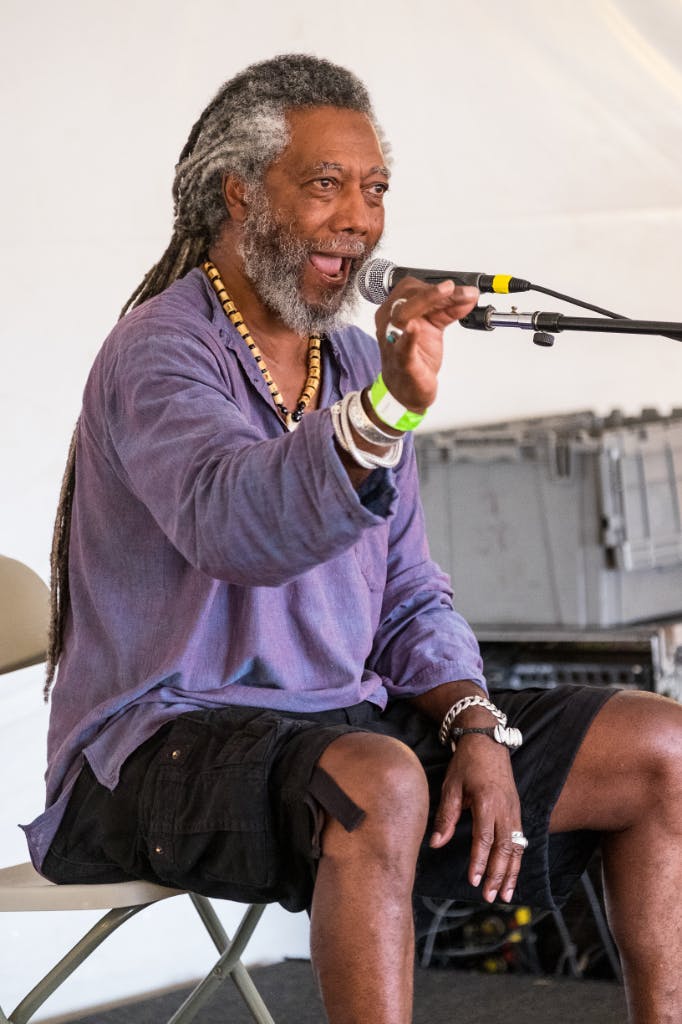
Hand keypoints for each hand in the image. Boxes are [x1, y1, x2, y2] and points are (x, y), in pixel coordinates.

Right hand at [375, 278, 478, 412]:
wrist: (408, 389)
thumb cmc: (417, 356)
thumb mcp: (435, 326)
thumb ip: (450, 309)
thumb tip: (469, 295)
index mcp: (395, 310)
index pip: (413, 289)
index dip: (436, 286)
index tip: (461, 289)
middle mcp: (390, 322)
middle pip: (409, 296)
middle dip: (437, 291)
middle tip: (461, 290)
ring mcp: (393, 341)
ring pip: (404, 314)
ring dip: (427, 300)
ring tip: (447, 292)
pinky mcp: (402, 361)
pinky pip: (401, 347)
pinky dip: (408, 337)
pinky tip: (414, 328)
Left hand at [430, 735, 523, 903]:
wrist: (487, 740)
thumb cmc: (467, 762)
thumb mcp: (451, 785)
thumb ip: (446, 816)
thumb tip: (435, 843)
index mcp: (486, 801)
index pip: (484, 838)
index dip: (479, 861)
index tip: (474, 880)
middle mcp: (504, 808)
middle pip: (505, 848)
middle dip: (498, 875)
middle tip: (490, 897)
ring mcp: (513, 809)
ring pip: (517, 847)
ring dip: (512, 872)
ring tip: (506, 895)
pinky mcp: (516, 809)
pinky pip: (520, 839)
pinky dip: (518, 859)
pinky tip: (513, 873)